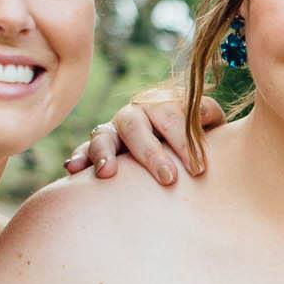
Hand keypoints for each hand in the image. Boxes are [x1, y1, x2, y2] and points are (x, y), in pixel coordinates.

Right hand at [62, 86, 220, 182]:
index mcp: (163, 104)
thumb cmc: (198, 140)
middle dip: (151, 152)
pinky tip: (73, 169)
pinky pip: (84, 150)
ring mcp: (114, 131)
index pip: (171, 114)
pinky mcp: (97, 149)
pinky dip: (79, 157)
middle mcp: (136, 114)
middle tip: (168, 179)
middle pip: (136, 125)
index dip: (184, 140)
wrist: (179, 152)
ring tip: (107, 173)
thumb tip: (207, 117)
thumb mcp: (210, 126)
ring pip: (103, 135)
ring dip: (104, 152)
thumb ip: (209, 117)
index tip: (198, 169)